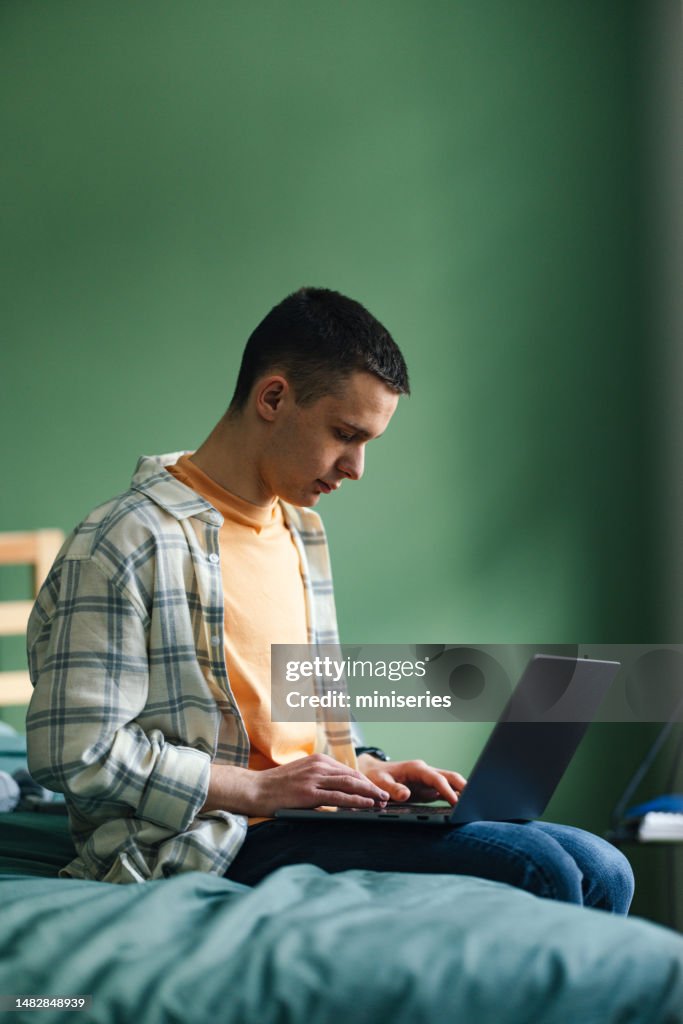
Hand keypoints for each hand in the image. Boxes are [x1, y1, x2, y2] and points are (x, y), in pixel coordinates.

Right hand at [203, 754, 389, 816]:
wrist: (255, 789)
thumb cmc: (277, 786)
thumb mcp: (302, 776)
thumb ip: (320, 780)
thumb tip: (340, 792)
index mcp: (318, 760)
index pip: (348, 770)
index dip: (365, 781)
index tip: (377, 790)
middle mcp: (318, 765)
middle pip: (353, 775)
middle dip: (372, 787)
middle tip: (386, 797)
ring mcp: (314, 778)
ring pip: (350, 784)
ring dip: (369, 793)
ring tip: (382, 801)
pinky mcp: (309, 792)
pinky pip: (338, 796)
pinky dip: (356, 800)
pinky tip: (366, 804)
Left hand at [357, 755, 466, 805]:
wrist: (372, 773)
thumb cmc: (376, 777)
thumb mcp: (380, 783)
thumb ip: (392, 789)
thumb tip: (405, 795)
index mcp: (416, 769)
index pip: (436, 778)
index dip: (447, 789)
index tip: (456, 801)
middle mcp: (425, 772)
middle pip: (449, 776)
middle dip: (463, 786)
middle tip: (476, 800)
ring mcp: (428, 780)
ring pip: (450, 783)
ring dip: (462, 792)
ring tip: (474, 805)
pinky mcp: (428, 789)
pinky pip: (444, 792)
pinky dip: (454, 797)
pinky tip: (461, 807)